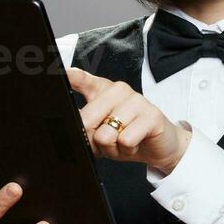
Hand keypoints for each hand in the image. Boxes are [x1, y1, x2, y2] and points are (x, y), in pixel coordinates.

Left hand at [67, 66, 191, 174]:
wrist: (159, 145)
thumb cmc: (127, 135)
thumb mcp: (101, 130)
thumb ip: (85, 126)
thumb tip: (73, 129)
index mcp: (103, 90)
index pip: (83, 80)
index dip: (72, 77)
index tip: (64, 73)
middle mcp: (119, 90)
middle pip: (87, 121)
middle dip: (93, 142)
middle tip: (108, 143)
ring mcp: (137, 100)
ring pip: (106, 135)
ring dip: (113, 149)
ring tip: (124, 143)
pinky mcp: (151, 115)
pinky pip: (126, 141)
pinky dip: (128, 150)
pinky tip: (136, 143)